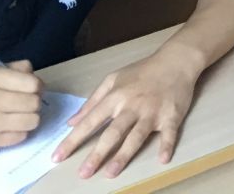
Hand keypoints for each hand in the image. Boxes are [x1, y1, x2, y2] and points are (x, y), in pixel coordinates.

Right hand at [0, 60, 42, 151]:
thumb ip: (12, 70)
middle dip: (33, 103)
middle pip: (34, 103)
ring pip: (32, 121)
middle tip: (23, 104)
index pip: (33, 83)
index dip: (37, 87)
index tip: (31, 90)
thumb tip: (34, 74)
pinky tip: (9, 127)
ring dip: (29, 118)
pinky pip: (21, 137)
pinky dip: (19, 132)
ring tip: (18, 116)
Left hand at [55, 48, 199, 178]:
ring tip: (111, 172)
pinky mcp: (171, 115)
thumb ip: (92, 101)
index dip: (73, 140)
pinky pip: (169, 133)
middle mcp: (132, 106)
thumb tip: (71, 122)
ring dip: (124, 154)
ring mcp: (152, 111)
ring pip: (136, 136)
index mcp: (116, 97)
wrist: (176, 60)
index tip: (57, 157)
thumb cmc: (143, 71)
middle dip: (97, 154)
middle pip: (113, 132)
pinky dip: (166, 145)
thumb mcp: (113, 79)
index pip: (90, 121)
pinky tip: (162, 159)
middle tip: (84, 173)